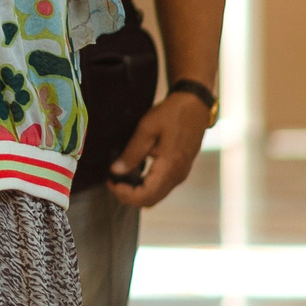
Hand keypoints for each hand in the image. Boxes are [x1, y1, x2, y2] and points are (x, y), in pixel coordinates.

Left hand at [106, 90, 208, 207]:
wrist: (196, 105)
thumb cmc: (172, 114)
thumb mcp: (147, 128)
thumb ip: (132, 152)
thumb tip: (115, 171)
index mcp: (170, 166)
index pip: (145, 195)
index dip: (125, 194)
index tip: (110, 181)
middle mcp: (177, 176)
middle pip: (150, 200)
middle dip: (128, 196)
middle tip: (112, 181)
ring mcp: (181, 174)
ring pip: (156, 196)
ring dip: (136, 193)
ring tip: (119, 178)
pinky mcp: (180, 170)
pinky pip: (161, 187)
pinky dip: (145, 187)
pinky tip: (133, 174)